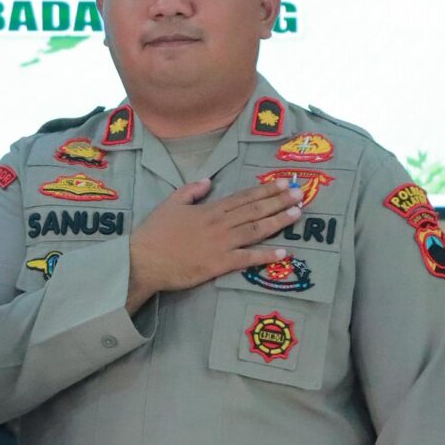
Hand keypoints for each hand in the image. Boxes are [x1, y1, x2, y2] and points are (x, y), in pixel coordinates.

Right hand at [128, 180, 304, 301]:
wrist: (144, 260)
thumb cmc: (155, 232)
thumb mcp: (170, 203)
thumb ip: (191, 190)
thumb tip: (208, 180)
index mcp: (209, 209)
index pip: (243, 197)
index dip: (265, 190)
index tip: (283, 183)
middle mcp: (220, 224)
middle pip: (255, 210)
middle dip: (279, 201)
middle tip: (300, 194)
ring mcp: (222, 244)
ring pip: (256, 230)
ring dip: (278, 222)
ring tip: (297, 214)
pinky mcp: (219, 264)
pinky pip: (248, 259)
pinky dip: (266, 255)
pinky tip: (284, 252)